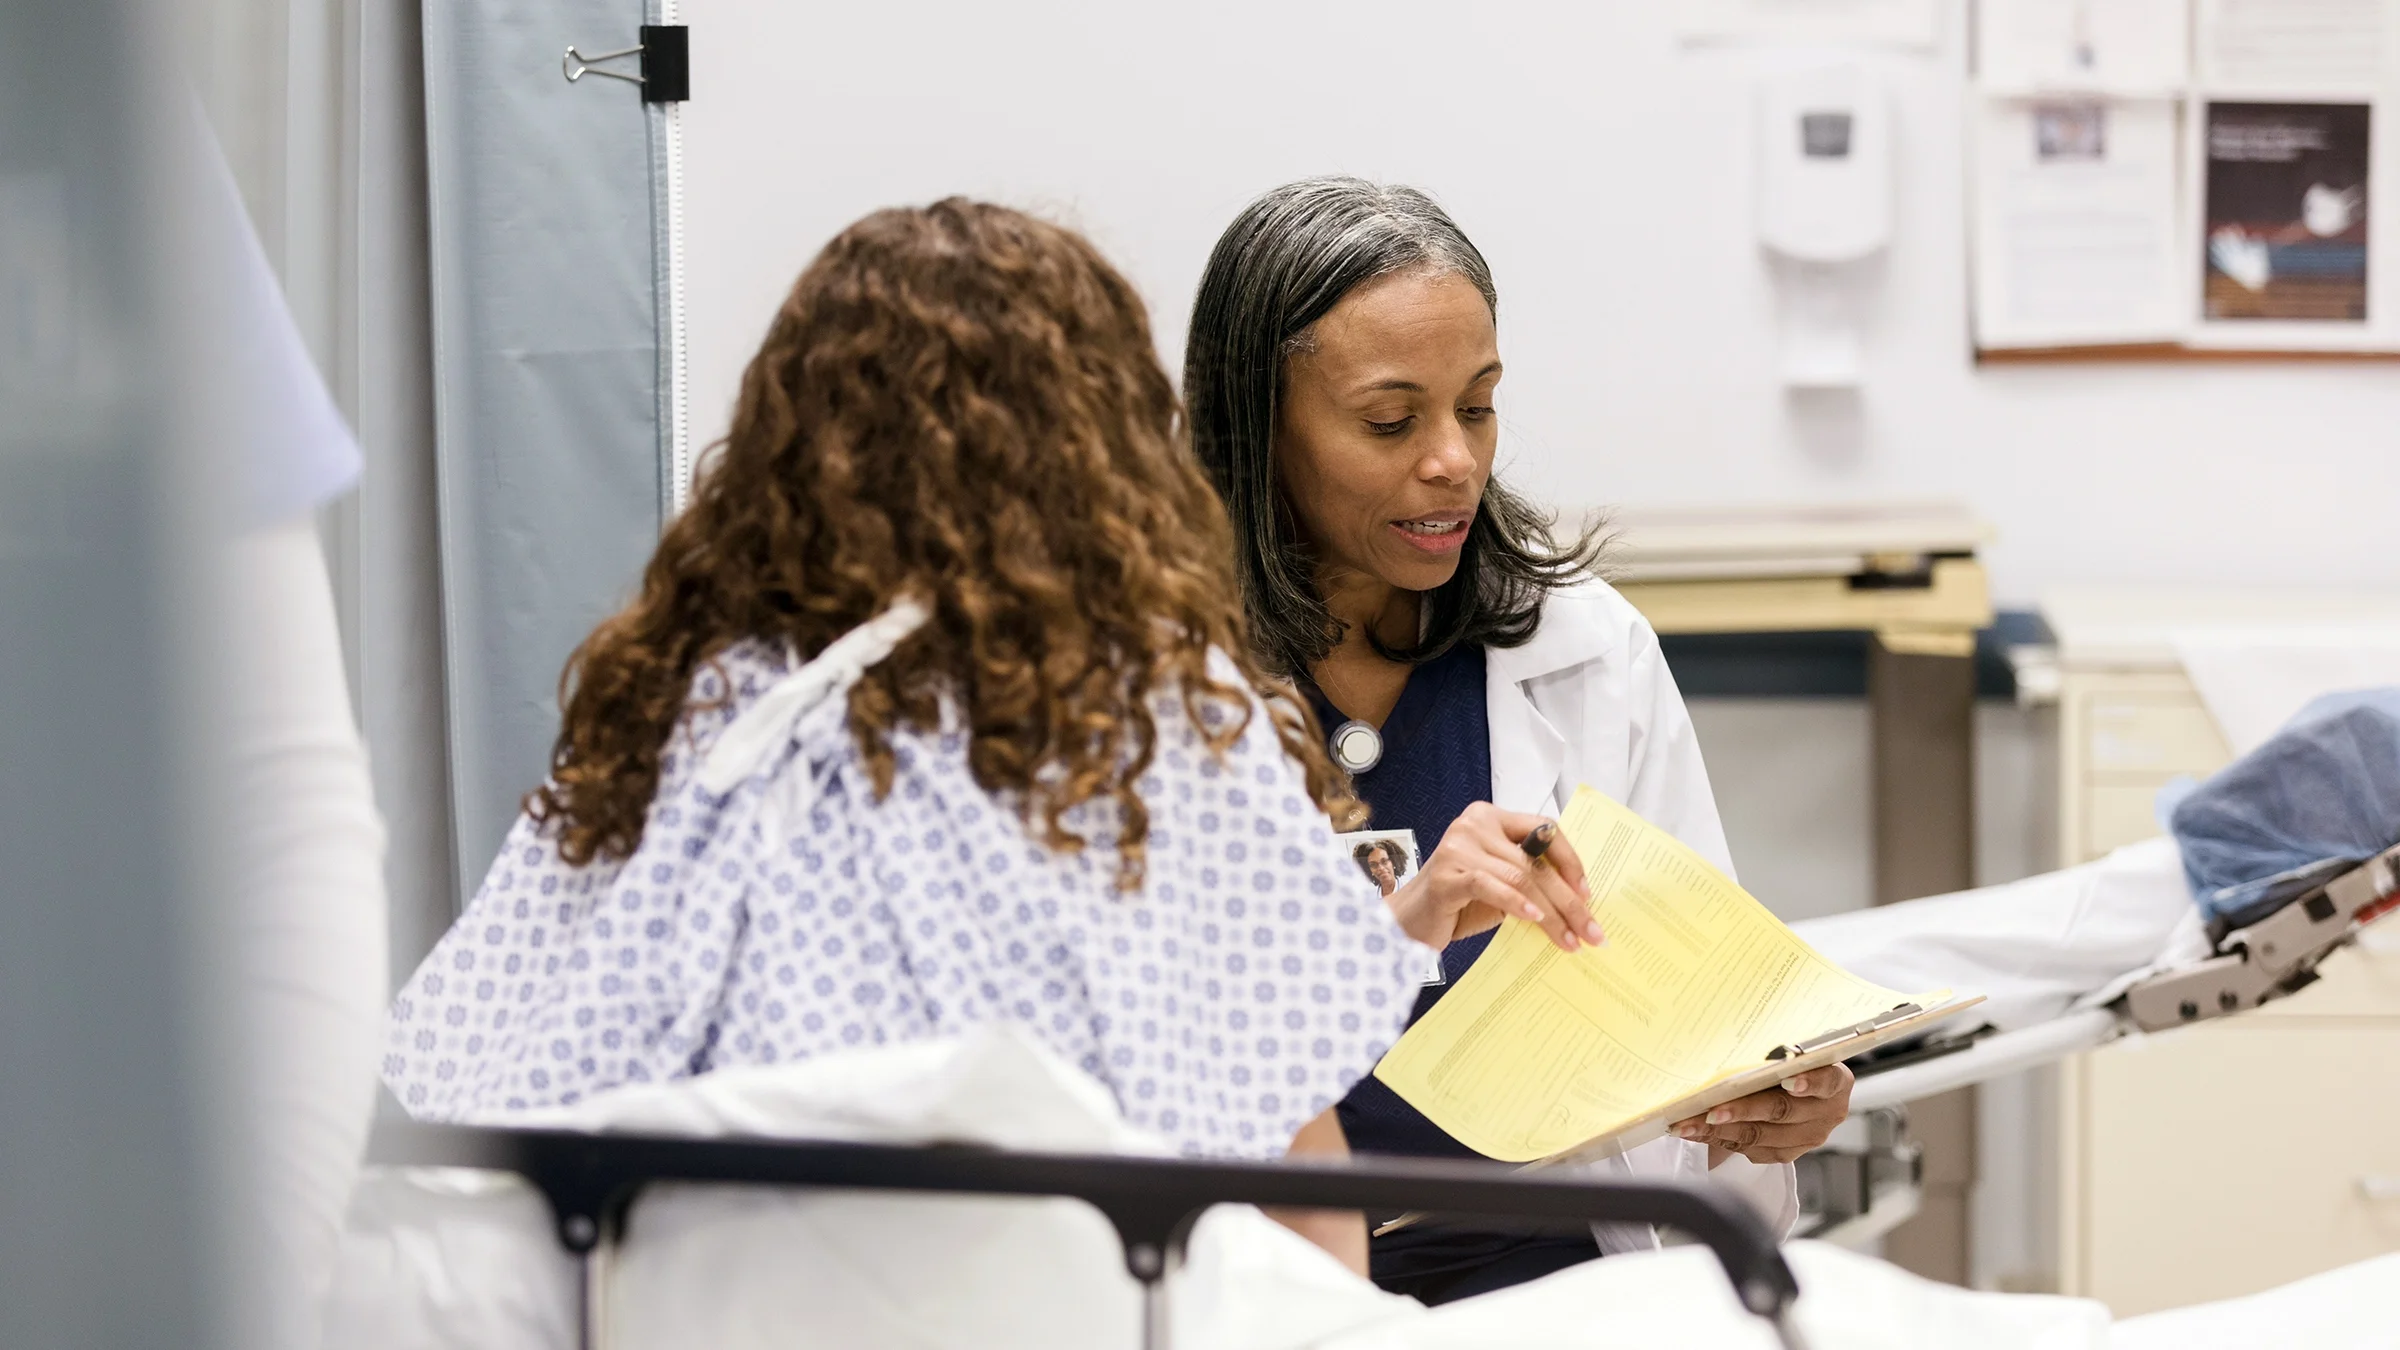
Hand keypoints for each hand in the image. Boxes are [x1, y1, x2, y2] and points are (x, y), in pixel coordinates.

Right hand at [1382, 803, 1603, 954]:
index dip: (1570, 861)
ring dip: (1552, 913)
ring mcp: (1458, 847)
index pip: (1544, 829)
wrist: (1407, 923)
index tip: (1588, 894)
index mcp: (1491, 818)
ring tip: (1571, 939)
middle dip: (1569, 900)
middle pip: (1536, 861)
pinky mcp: (1446, 875)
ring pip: (1520, 877)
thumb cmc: (1457, 904)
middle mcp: (1475, 824)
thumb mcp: (1501, 885)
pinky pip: (1492, 887)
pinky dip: (1518, 904)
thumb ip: (1530, 879)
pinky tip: (1537, 921)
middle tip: (1592, 930)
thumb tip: (1579, 900)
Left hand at [1673, 1063, 1853, 1164]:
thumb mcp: (1794, 1052)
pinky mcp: (1786, 1153)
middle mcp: (1827, 1113)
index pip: (1827, 1081)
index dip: (1809, 1082)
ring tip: (1689, 1123)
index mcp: (1836, 1081)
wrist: (1802, 1086)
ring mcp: (1807, 1137)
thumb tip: (1731, 1046)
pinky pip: (1749, 1149)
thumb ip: (1778, 1055)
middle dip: (1743, 1110)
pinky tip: (1695, 1131)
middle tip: (1712, 1109)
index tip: (1788, 1081)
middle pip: (1782, 1111)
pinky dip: (1718, 1139)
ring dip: (1719, 1130)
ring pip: (1760, 1136)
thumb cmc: (1791, 1062)